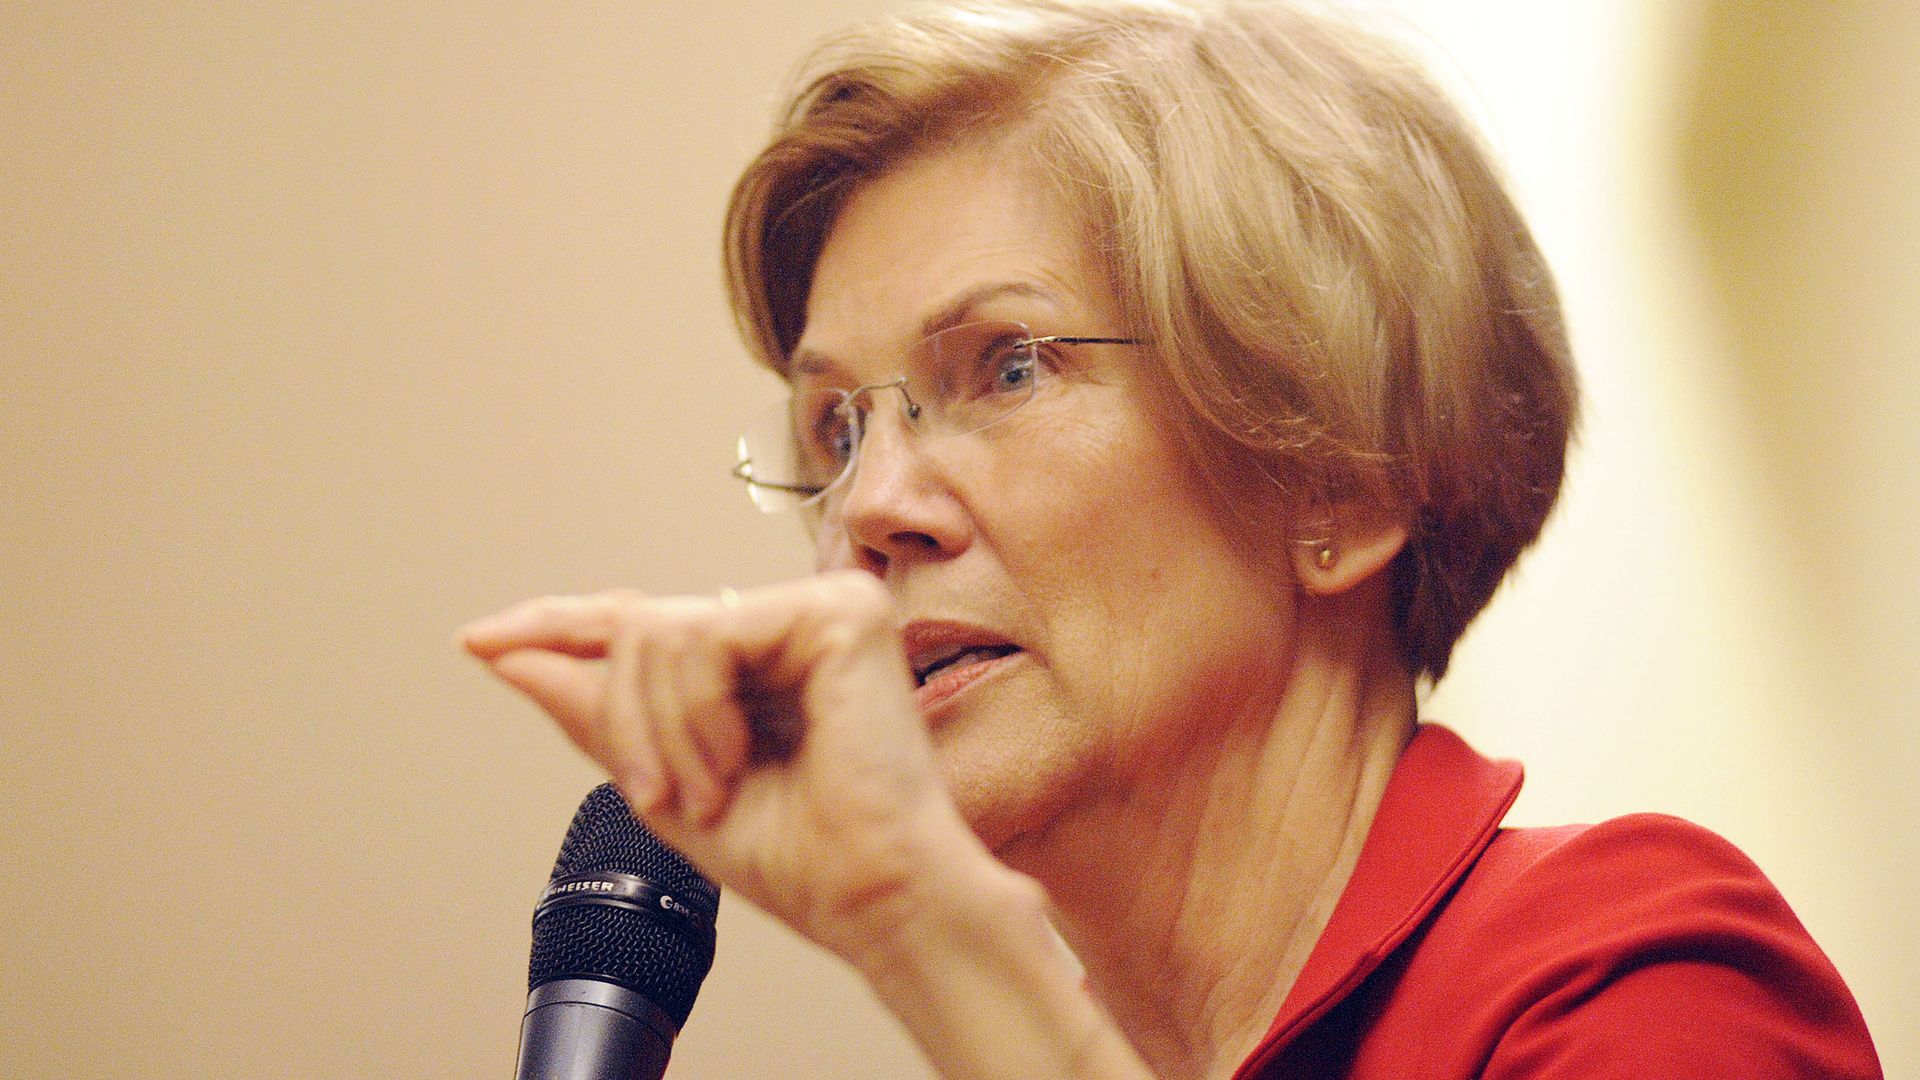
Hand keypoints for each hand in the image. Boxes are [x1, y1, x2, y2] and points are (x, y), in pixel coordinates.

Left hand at [459, 570, 979, 961]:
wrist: (871, 895)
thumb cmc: (802, 857)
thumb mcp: (664, 785)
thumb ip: (594, 714)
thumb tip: (513, 657)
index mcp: (759, 662)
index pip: (643, 621)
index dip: (557, 626)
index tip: (483, 642)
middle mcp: (790, 623)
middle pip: (639, 626)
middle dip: (622, 720)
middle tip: (657, 795)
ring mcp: (817, 608)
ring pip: (659, 630)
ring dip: (658, 730)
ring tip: (707, 791)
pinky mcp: (839, 611)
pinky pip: (705, 636)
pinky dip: (695, 713)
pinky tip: (733, 760)